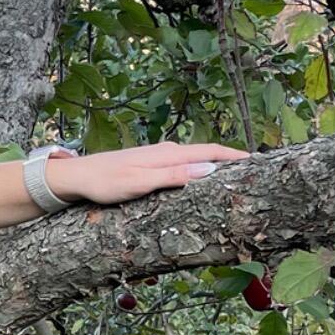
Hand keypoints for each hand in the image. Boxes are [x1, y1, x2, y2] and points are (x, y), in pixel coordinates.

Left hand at [49, 141, 248, 207]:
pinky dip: (199, 169)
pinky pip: (183, 165)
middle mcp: (166, 152)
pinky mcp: (150, 166)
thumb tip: (209, 171)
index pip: (209, 152)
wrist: (76, 178)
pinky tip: (201, 178)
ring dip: (215, 165)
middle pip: (206, 154)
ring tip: (235, 175)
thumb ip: (174, 176)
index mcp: (168, 155)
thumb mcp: (140, 182)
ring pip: (195, 159)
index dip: (234, 157)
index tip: (258, 162)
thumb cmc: (105, 182)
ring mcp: (158, 158)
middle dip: (230, 160)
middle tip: (256, 171)